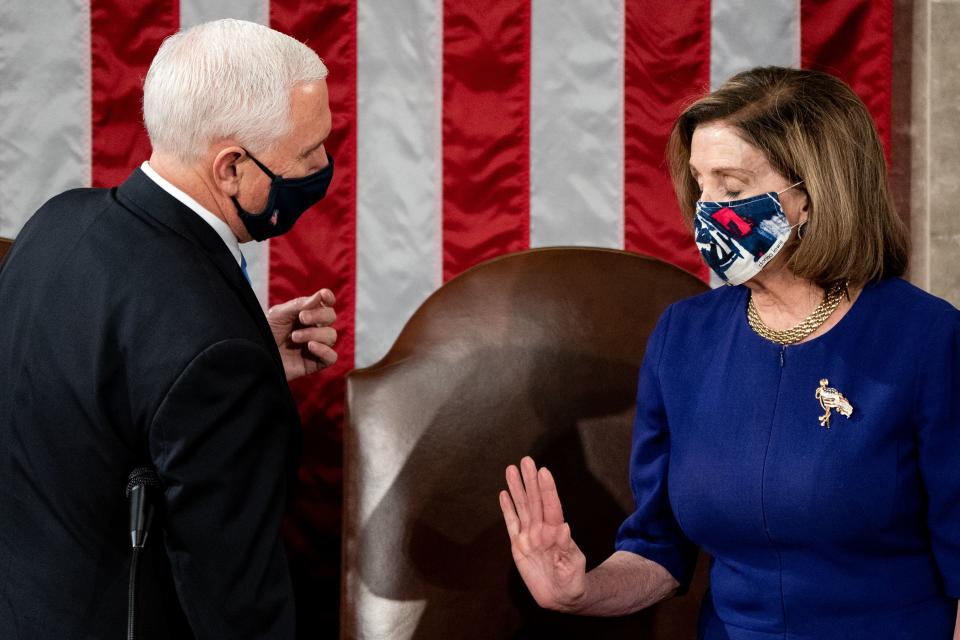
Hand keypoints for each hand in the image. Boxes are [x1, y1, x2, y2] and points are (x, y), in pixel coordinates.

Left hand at [266, 289, 337, 380]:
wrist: (255, 357)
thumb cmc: (265, 334)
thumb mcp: (278, 315)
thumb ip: (299, 305)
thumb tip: (320, 295)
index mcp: (306, 314)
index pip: (325, 303)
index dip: (328, 298)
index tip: (324, 296)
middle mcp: (314, 328)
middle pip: (331, 317)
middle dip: (318, 315)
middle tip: (301, 318)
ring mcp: (316, 346)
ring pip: (331, 336)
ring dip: (314, 333)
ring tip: (294, 337)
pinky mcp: (315, 363)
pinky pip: (331, 357)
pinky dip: (324, 350)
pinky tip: (311, 346)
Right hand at [499, 456, 586, 611]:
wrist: (561, 596)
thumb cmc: (572, 581)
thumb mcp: (574, 566)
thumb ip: (568, 549)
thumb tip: (564, 527)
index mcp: (556, 533)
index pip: (551, 507)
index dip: (547, 490)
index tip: (543, 471)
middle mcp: (541, 530)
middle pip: (534, 501)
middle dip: (530, 481)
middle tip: (526, 460)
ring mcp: (529, 536)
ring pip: (521, 507)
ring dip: (517, 488)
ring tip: (511, 469)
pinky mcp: (518, 545)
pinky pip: (511, 523)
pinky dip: (507, 509)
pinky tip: (504, 494)